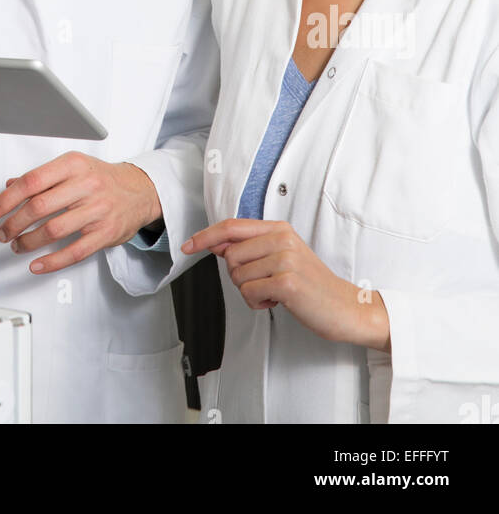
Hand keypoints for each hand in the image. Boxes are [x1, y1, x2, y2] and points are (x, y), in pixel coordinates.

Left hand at [0, 151, 161, 273]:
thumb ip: (42, 177)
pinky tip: (37, 264)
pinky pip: (74, 252)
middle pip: (39, 207)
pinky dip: (51, 262)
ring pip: (53, 230)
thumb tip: (10, 186)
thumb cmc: (102, 178)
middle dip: (13, 223)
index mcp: (73, 165)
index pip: (32, 181)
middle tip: (3, 232)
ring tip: (17, 245)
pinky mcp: (105, 233)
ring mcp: (97, 211)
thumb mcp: (73, 167)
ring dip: (28, 242)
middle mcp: (86, 185)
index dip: (7, 199)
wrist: (140, 190)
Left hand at [183, 218, 390, 350]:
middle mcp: (282, 239)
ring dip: (250, 292)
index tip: (188, 245)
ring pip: (237, 276)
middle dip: (238, 275)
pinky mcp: (286, 282)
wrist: (346, 307)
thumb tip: (216, 243)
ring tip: (273, 293)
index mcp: (279, 229)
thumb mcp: (283, 256)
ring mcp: (285, 259)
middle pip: (229, 255)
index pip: (231, 226)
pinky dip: (257, 303)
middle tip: (262, 283)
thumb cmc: (312, 285)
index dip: (205, 235)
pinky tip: (276, 302)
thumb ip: (253, 247)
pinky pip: (248, 292)